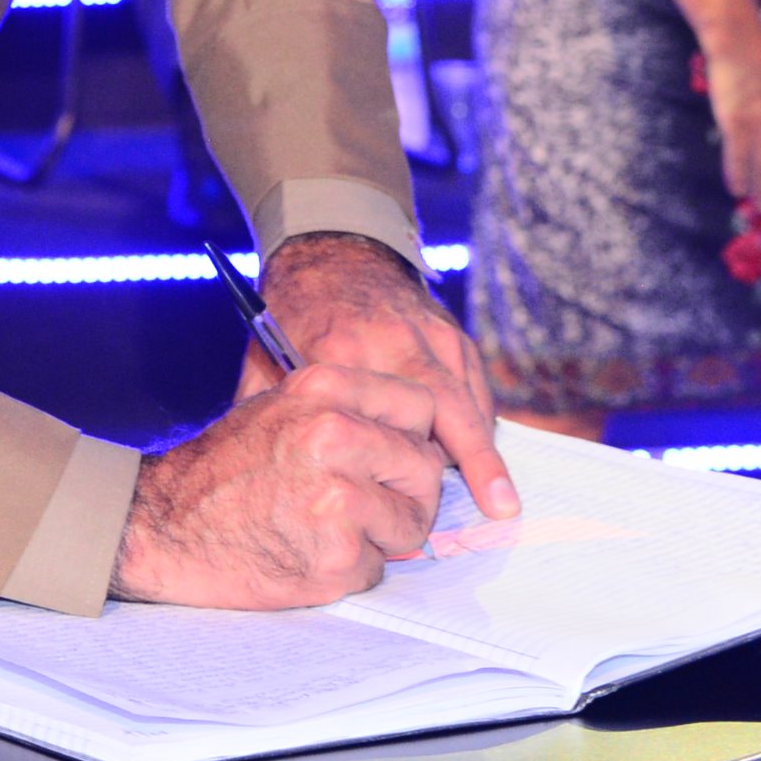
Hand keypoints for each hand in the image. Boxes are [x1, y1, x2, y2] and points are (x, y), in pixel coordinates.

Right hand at [112, 366, 449, 607]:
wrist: (165, 526)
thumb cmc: (226, 469)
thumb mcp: (281, 407)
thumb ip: (347, 409)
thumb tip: (418, 431)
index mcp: (323, 388)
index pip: (420, 406)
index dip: (411, 436)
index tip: (394, 456)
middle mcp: (334, 435)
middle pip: (425, 467)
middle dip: (406, 493)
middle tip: (365, 505)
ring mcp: (338, 498)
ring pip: (412, 523)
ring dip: (381, 537)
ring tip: (330, 529)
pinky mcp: (336, 555)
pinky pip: (378, 568)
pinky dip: (350, 569)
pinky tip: (308, 553)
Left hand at [251, 232, 516, 520]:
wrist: (331, 252)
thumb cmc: (295, 317)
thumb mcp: (265, 361)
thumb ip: (265, 414)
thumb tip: (260, 479)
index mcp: (339, 353)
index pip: (377, 422)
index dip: (395, 469)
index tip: (412, 508)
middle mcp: (392, 342)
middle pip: (445, 410)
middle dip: (476, 460)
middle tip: (499, 508)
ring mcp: (429, 335)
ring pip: (468, 401)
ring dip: (482, 449)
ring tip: (499, 500)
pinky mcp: (452, 334)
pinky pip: (476, 388)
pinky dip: (481, 423)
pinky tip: (480, 459)